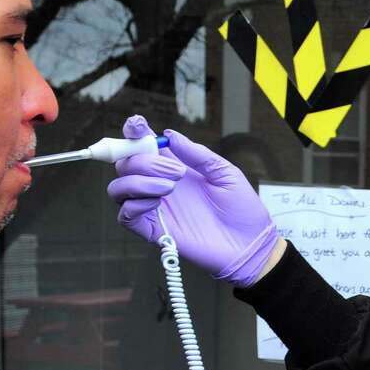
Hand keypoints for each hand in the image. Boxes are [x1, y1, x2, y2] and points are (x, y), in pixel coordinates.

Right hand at [107, 115, 280, 286]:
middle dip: (144, 161)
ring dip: (138, 182)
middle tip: (177, 173)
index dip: (134, 133)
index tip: (138, 126)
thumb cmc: (242, 209)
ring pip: (118, 188)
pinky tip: (157, 203)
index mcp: (174, 168)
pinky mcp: (154, 231)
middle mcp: (159, 186)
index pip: (143, 147)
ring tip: (170, 188)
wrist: (250, 243)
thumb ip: (197, 154)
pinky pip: (126, 216)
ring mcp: (155, 208)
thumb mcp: (225, 173)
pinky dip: (134, 204)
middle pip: (126, 164)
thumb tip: (169, 135)